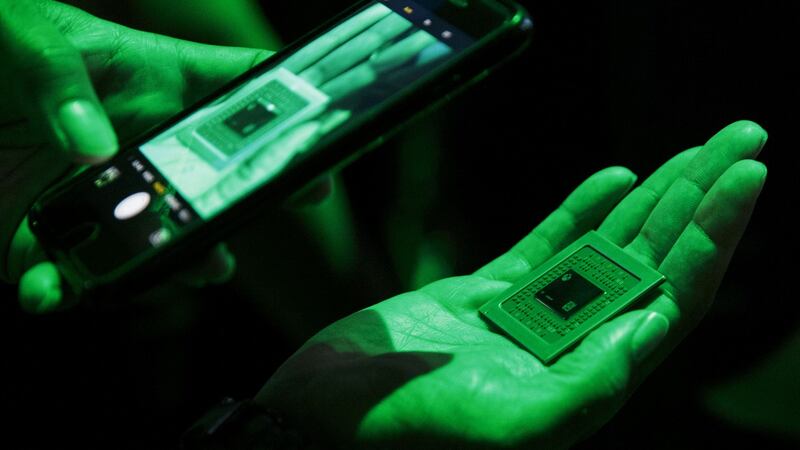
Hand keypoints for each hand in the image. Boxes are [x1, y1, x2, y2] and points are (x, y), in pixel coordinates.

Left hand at [0, 0, 272, 310]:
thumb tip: (91, 145)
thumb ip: (56, 75)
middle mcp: (134, 145)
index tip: (317, 160)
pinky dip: (59, 291)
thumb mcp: (24, 30)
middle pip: (210, 183)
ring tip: (193, 267)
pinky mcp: (43, 236)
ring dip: (176, 265)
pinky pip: (64, 276)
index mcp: (148, 83)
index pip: (234, 95)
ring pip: (157, 244)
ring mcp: (97, 197)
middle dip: (243, 209)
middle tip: (264, 216)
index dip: (284, 125)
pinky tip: (49, 289)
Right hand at [256, 121, 766, 448]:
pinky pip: (546, 247)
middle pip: (650, 264)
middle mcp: (568, 347)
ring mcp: (528, 318)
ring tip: (695, 153)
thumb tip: (657, 324)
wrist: (323, 413)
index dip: (712, 238)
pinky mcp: (485, 297)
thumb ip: (587, 386)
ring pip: (606, 250)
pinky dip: (580, 211)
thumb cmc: (403, 432)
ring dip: (651, 201)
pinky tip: (614, 178)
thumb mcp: (504, 423)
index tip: (744, 177)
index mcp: (584, 378)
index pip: (670, 298)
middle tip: (739, 138)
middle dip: (697, 202)